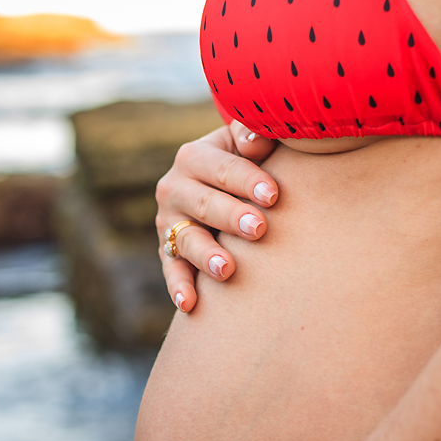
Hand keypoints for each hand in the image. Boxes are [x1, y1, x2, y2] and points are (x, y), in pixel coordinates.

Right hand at [155, 121, 278, 312]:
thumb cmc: (244, 162)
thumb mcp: (244, 143)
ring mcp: (168, 223)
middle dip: (231, 216)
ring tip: (226, 269)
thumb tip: (258, 139)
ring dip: (206, 255)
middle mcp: (174, 188)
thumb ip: (252, 136)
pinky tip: (189, 304)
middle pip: (204, 204)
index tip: (274, 195)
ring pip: (186, 240)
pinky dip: (178, 287)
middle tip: (258, 228)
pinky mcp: (167, 252)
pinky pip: (172, 271)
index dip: (248, 180)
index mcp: (194, 157)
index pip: (223, 168)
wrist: (217, 186)